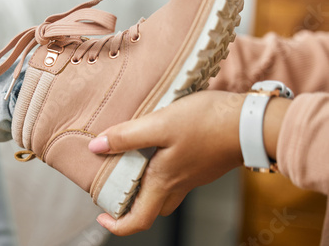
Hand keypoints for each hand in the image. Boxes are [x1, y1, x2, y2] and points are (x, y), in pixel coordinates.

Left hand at [88, 90, 246, 234]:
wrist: (251, 122)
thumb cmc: (206, 124)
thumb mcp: (159, 125)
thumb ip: (127, 137)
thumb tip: (96, 147)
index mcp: (164, 181)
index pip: (138, 220)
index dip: (117, 226)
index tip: (102, 217)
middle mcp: (179, 184)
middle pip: (152, 208)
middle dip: (131, 205)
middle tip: (117, 189)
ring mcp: (194, 176)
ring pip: (166, 193)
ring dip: (147, 187)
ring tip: (133, 165)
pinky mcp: (204, 164)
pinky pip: (179, 176)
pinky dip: (164, 170)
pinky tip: (160, 147)